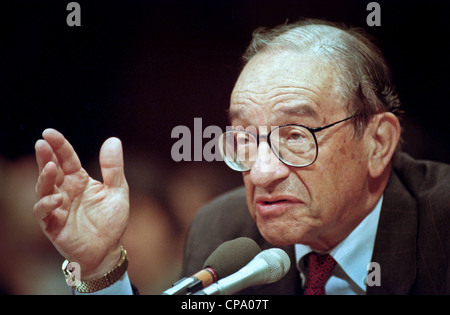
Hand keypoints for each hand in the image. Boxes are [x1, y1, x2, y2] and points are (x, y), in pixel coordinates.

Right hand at [33, 129, 128, 279]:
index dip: (58, 145)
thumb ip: (114, 167)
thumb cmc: (111, 220)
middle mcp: (65, 190)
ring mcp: (57, 207)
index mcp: (79, 180)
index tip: (49, 132)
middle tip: (42, 143)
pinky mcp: (53, 225)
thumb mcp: (118, 190)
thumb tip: (113, 139)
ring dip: (45, 177)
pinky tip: (57, 198)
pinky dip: (47, 204)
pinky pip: (44, 213)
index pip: (66, 158)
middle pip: (51, 169)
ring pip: (44, 188)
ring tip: (50, 166)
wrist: (108, 250)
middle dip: (45, 156)